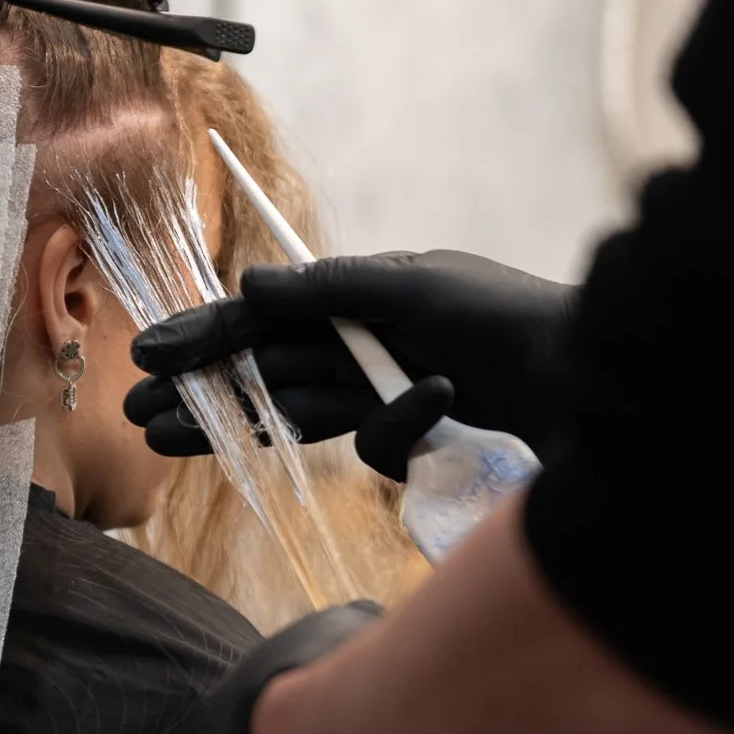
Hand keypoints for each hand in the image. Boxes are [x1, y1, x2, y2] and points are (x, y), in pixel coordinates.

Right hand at [127, 250, 575, 467]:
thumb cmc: (509, 315)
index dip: (206, 339)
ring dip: (240, 423)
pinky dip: (403, 424)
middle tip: (140, 416)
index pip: (267, 322)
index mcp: (361, 301)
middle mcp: (367, 349)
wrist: (594, 377)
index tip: (149, 356)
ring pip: (298, 416)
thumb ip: (329, 293)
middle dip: (202, 393)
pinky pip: (379, 446)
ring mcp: (390, 398)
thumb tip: (248, 288)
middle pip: (267, 374)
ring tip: (172, 438)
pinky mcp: (419, 443)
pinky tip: (442, 400)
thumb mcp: (415, 287)